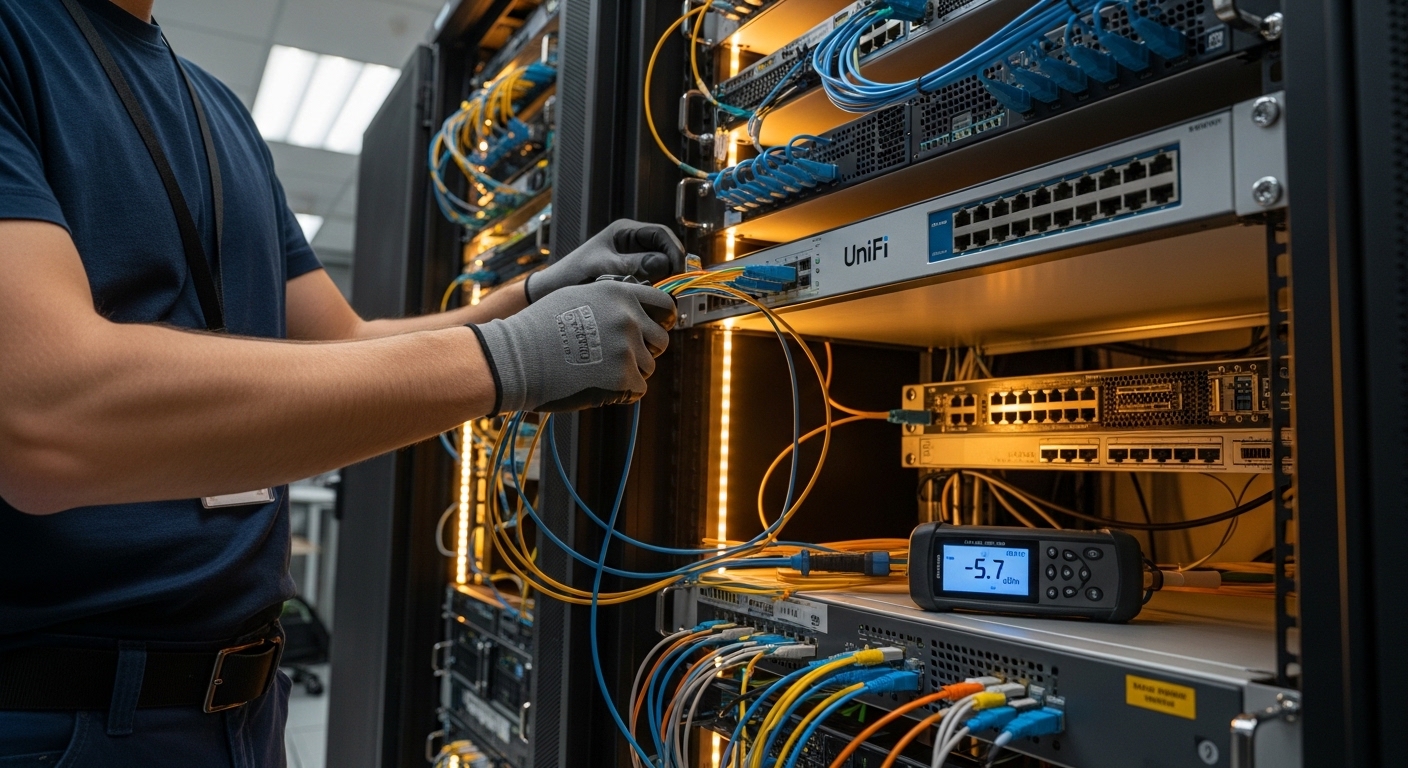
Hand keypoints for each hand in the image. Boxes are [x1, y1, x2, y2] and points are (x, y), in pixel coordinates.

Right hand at [471, 281, 676, 412]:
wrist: (516, 358)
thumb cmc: (538, 328)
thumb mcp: (578, 296)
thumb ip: (612, 302)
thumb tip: (637, 311)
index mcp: (620, 293)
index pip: (664, 305)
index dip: (661, 321)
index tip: (655, 330)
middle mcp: (628, 317)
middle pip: (660, 341)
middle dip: (644, 351)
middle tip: (616, 358)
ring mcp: (627, 348)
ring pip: (647, 368)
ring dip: (628, 373)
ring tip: (596, 371)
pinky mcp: (622, 377)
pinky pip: (638, 389)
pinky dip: (621, 393)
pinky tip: (596, 385)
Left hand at [524, 219, 685, 302]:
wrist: (552, 292)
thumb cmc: (571, 274)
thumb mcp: (603, 267)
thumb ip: (632, 264)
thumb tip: (664, 264)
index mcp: (625, 231)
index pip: (661, 234)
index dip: (674, 250)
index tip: (678, 270)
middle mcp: (631, 243)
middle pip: (664, 251)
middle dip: (670, 268)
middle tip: (672, 288)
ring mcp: (632, 260)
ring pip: (659, 268)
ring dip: (662, 281)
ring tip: (660, 296)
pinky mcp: (630, 277)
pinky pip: (650, 281)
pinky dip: (653, 289)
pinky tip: (648, 300)